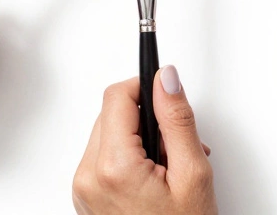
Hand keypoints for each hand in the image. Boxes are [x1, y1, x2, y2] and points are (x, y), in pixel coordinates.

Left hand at [72, 68, 216, 214]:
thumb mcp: (193, 174)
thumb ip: (177, 119)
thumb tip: (165, 78)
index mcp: (112, 168)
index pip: (117, 96)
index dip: (145, 86)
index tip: (166, 89)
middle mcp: (88, 177)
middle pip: (111, 114)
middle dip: (147, 119)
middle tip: (178, 145)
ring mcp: (84, 190)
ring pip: (108, 135)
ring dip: (139, 139)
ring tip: (168, 168)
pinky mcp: (86, 198)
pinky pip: (104, 159)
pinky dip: (128, 158)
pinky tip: (153, 179)